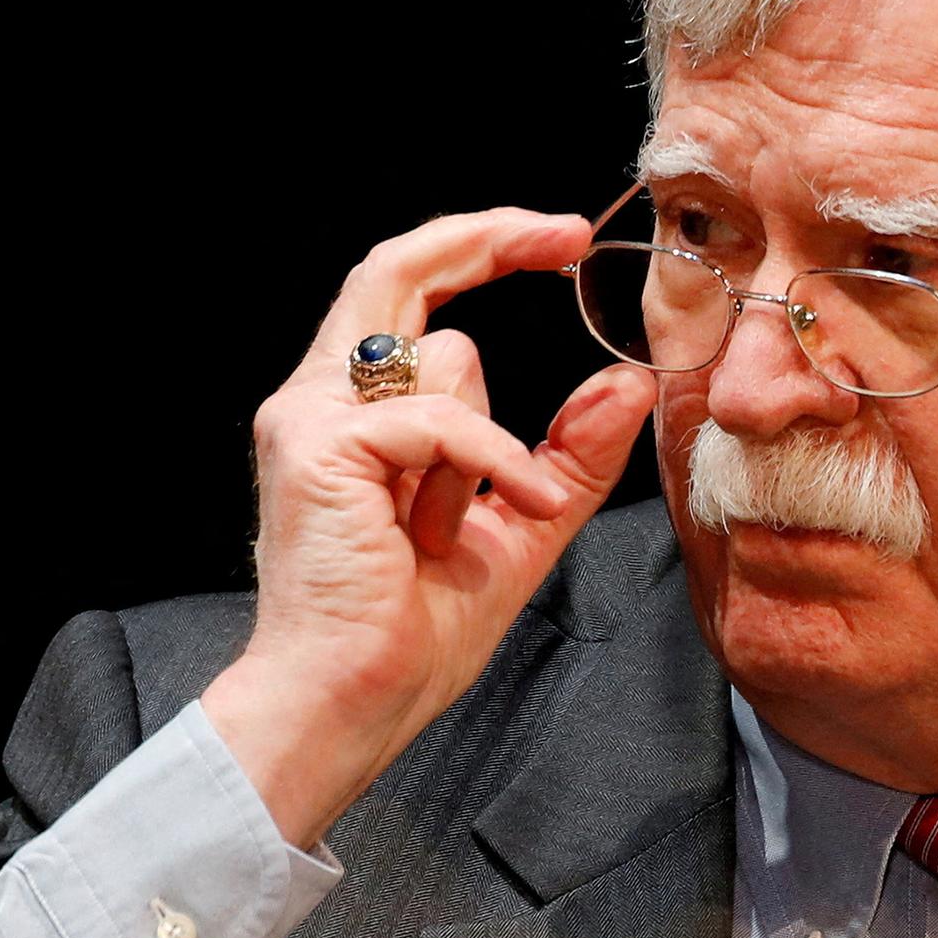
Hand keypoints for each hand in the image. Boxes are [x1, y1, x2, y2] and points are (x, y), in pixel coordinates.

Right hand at [200, 207, 656, 847]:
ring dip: (488, 449)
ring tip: (461, 534)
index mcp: (360, 414)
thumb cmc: (410, 634)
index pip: (410, 292)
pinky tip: (505, 512)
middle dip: (486, 237)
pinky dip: (490, 464)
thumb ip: (569, 454)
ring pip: (442, 356)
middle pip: (395, 266)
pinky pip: (442, 418)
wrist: (349, 703)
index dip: (480, 247)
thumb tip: (628, 381)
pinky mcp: (317, 445)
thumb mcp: (520, 527)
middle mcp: (321, 400)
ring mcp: (309, 417)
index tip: (559, 240)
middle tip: (565, 234)